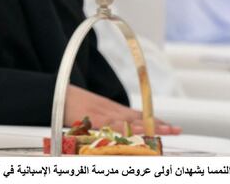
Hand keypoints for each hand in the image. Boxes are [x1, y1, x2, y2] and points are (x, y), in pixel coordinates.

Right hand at [64, 85, 180, 134]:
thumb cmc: (70, 102)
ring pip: (129, 124)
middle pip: (138, 119)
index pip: (138, 115)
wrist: (54, 92)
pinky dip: (124, 133)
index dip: (155, 120)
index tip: (171, 125)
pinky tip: (135, 137)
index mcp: (111, 109)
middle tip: (176, 129)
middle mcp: (111, 111)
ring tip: (163, 134)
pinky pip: (112, 128)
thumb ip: (106, 117)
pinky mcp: (93, 121)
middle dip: (158, 125)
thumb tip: (119, 125)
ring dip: (147, 129)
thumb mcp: (92, 108)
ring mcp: (103, 116)